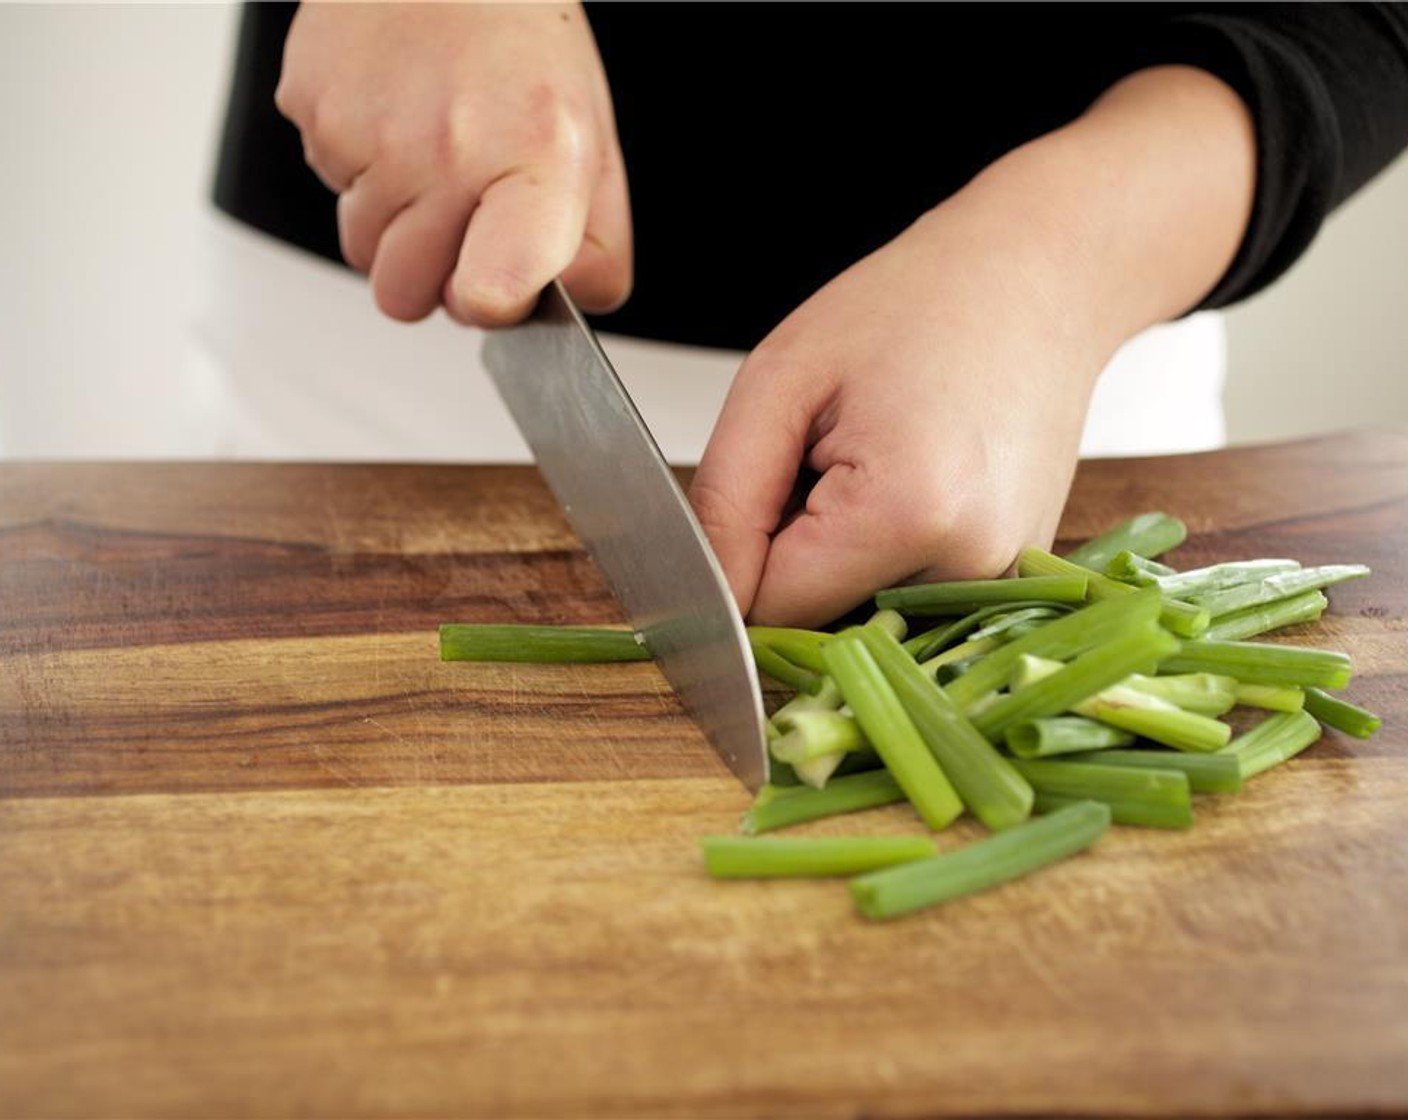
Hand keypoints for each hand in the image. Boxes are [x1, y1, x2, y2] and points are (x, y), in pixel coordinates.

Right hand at [275, 2, 630, 324]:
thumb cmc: (524, 58)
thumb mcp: (593, 153)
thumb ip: (593, 251)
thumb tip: (556, 309)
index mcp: (535, 160)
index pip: (492, 291)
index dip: (488, 306)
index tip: (495, 289)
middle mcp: (447, 149)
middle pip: (404, 296)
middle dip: (430, 275)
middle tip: (464, 212)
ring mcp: (369, 133)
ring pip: (362, 253)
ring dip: (394, 227)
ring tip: (431, 159)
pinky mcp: (313, 112)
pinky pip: (329, 191)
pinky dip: (360, 174)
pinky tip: (395, 124)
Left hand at [689, 205, 1104, 627]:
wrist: (1035, 280)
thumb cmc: (915, 306)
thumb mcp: (778, 382)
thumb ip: (725, 504)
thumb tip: (711, 604)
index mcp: (909, 516)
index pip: (769, 609)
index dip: (741, 555)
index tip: (769, 480)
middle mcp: (970, 568)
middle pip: (817, 619)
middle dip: (793, 554)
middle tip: (830, 455)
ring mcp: (1003, 582)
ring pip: (858, 612)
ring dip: (839, 556)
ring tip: (877, 461)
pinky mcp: (1012, 581)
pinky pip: (905, 599)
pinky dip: (883, 556)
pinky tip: (910, 485)